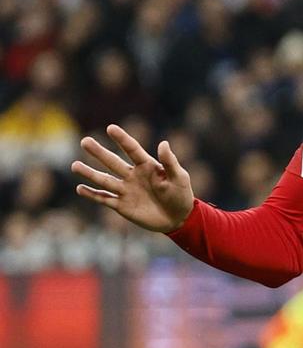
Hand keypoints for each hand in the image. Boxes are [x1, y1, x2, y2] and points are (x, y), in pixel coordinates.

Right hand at [72, 125, 194, 232]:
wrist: (179, 219)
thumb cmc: (182, 195)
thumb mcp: (180, 177)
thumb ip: (170, 162)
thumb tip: (163, 143)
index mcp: (147, 166)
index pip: (132, 149)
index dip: (122, 139)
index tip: (110, 128)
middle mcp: (133, 176)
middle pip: (113, 162)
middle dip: (99, 152)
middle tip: (85, 141)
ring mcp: (126, 190)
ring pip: (104, 180)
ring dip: (89, 173)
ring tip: (74, 165)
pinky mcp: (122, 206)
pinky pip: (104, 199)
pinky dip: (92, 194)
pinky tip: (79, 188)